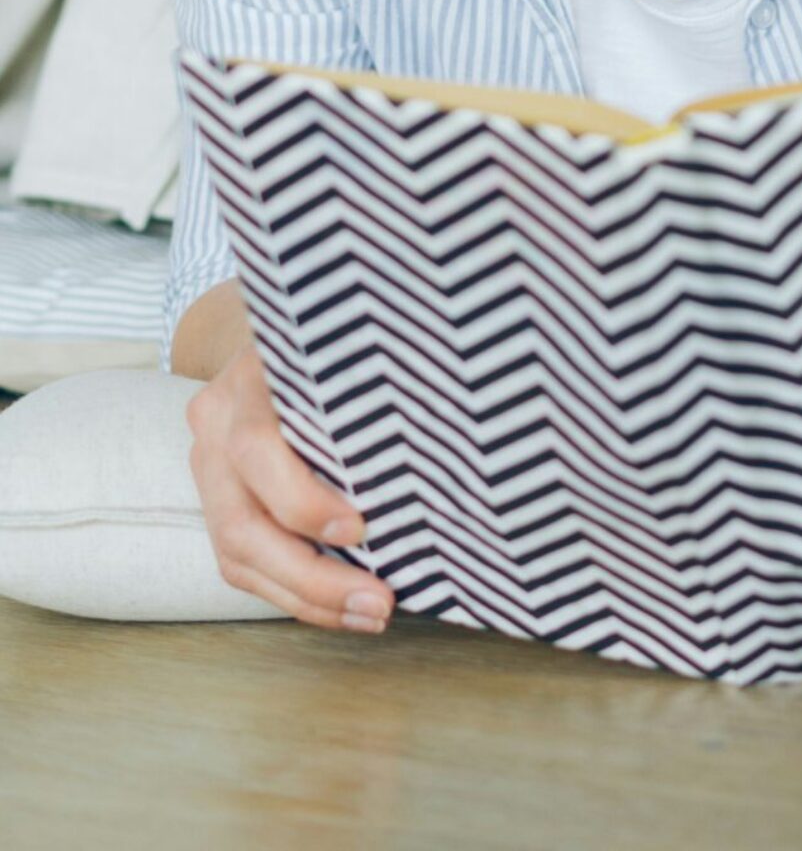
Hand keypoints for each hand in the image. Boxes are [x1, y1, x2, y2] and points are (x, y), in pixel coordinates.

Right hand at [185, 340, 393, 633]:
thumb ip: (373, 386)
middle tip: (380, 603)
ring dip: (307, 596)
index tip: (360, 530)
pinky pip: (239, 561)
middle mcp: (216, 421)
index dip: (303, 500)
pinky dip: (291, 590)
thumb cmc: (338, 343)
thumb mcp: (352, 347)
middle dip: (313, 576)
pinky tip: (338, 606)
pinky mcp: (212, 497)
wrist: (274, 335)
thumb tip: (446, 442)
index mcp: (249, 375)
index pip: (257, 448)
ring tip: (368, 615)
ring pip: (237, 554)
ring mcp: (205, 461)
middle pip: (243, 521)